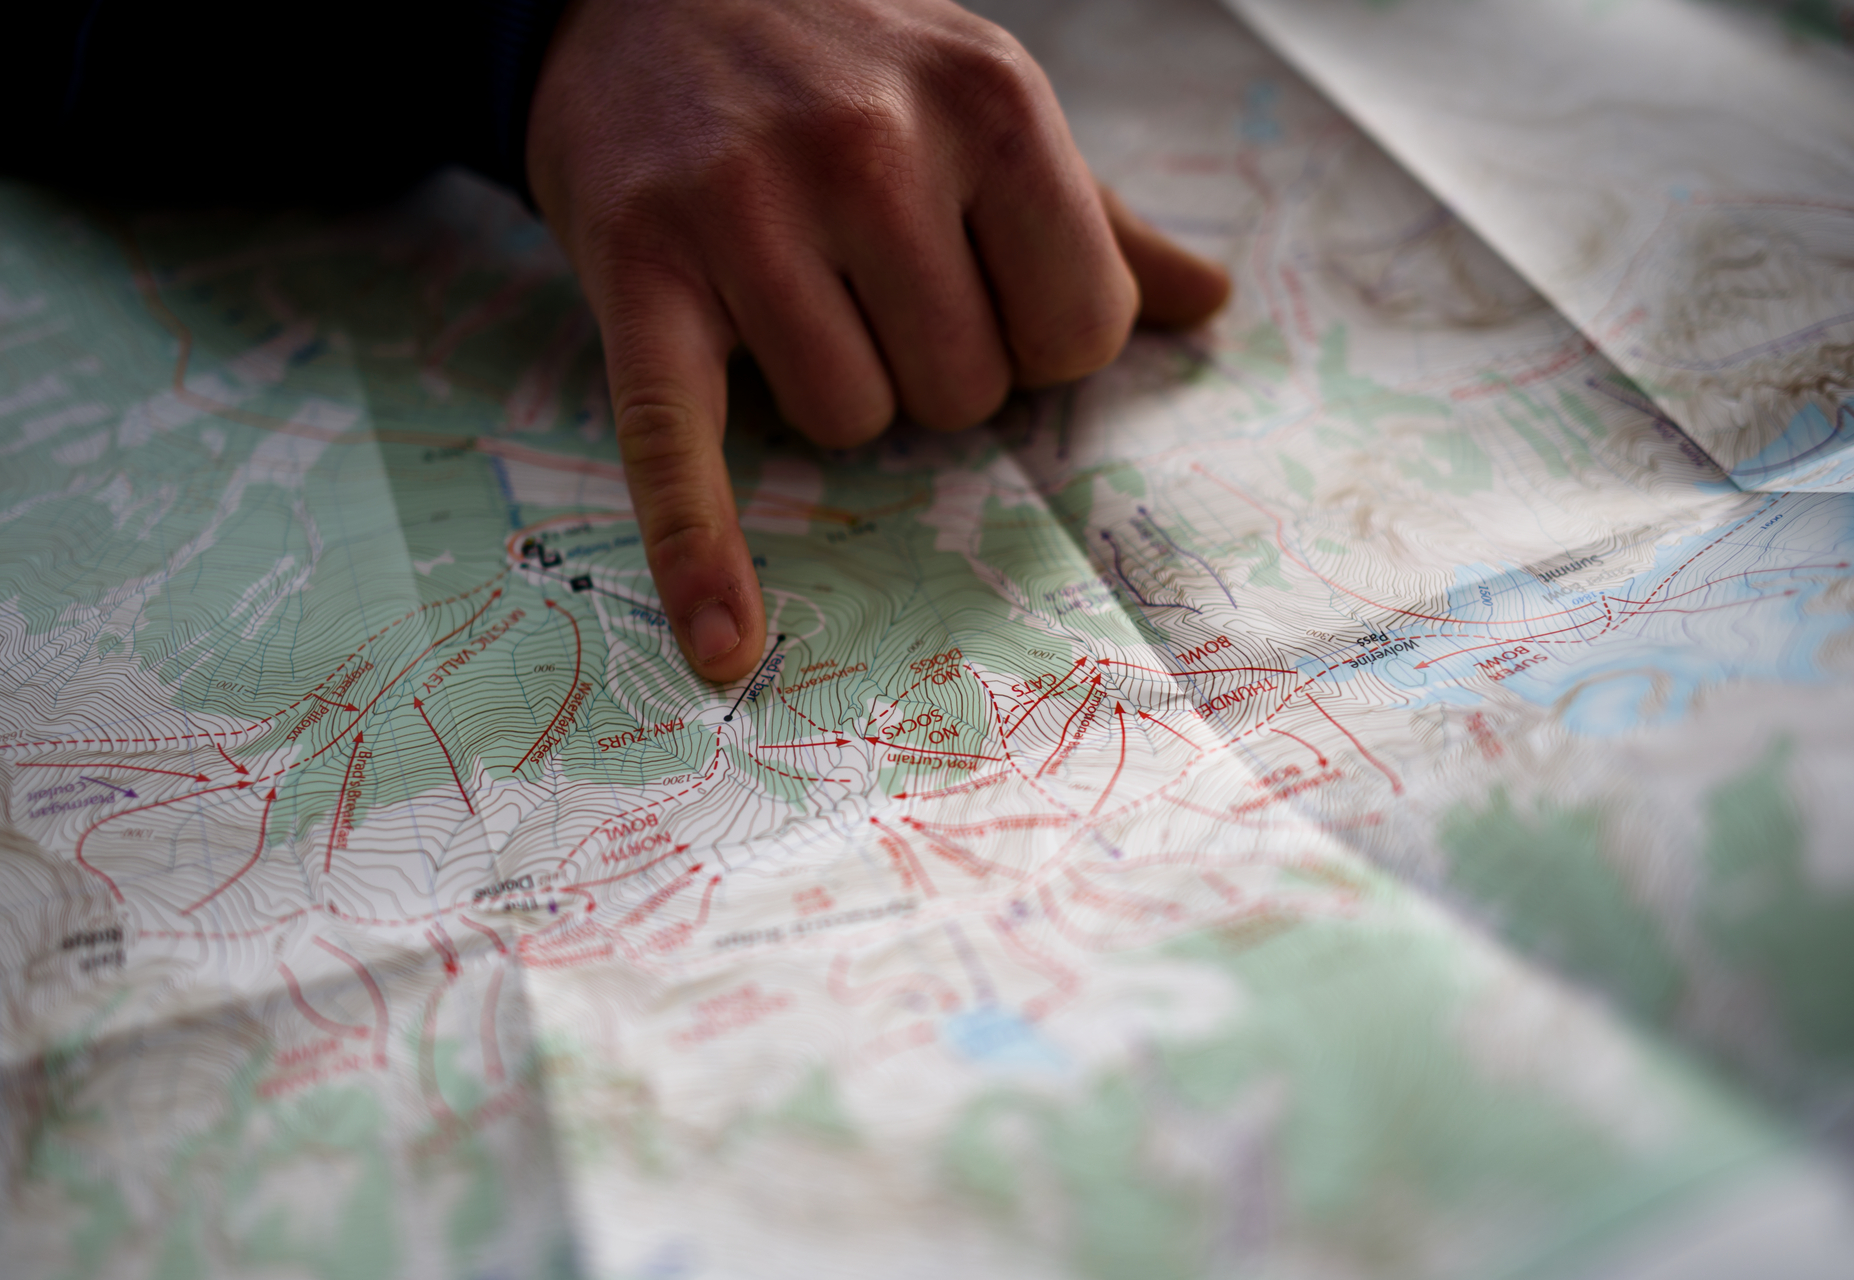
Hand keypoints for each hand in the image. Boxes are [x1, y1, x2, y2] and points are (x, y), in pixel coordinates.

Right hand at [526, 0, 1231, 680]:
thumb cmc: (843, 61)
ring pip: (848, 424)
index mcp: (994, 106)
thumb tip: (1210, 303)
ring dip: (829, 393)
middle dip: (925, 367)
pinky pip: (681, 444)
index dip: (1037, 343)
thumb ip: (1094, 215)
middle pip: (961, 394)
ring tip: (784, 292)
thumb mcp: (981, 98)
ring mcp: (749, 206)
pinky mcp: (643, 265)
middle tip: (864, 280)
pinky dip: (699, 554)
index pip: (1081, 335)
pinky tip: (724, 643)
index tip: (978, 292)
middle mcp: (875, 147)